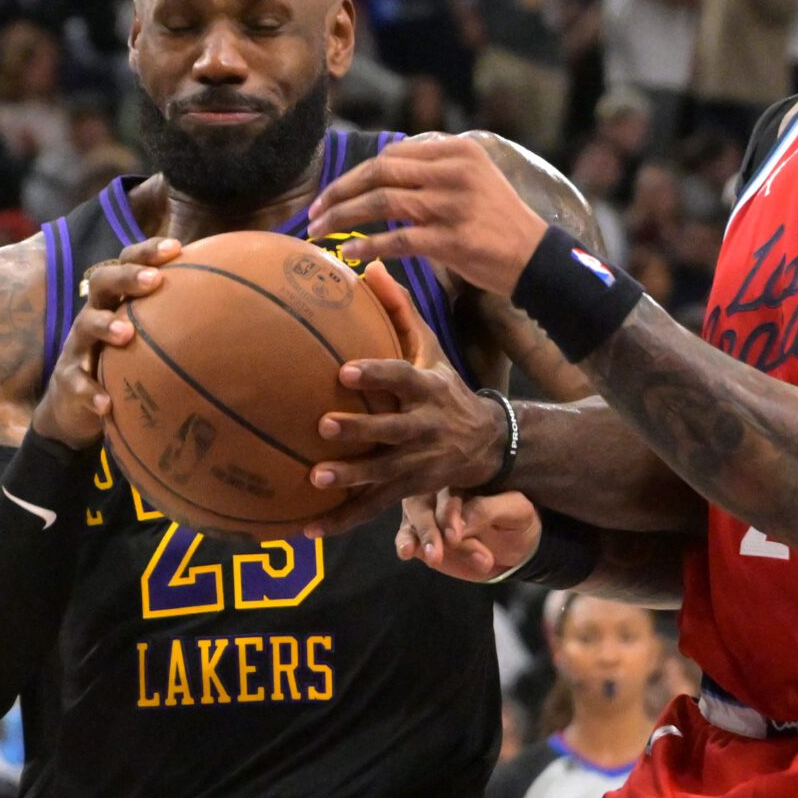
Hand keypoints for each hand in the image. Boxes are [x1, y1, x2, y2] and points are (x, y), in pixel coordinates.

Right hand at [29, 238, 179, 446]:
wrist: (73, 402)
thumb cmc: (120, 361)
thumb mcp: (143, 336)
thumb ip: (174, 320)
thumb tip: (230, 304)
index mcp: (114, 300)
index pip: (126, 263)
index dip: (147, 252)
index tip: (176, 248)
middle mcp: (93, 315)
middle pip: (102, 282)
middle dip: (126, 277)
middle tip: (153, 280)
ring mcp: (78, 346)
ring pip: (85, 326)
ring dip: (105, 326)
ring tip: (127, 334)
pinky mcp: (68, 380)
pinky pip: (77, 383)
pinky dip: (90, 392)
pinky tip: (107, 403)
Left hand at [302, 265, 503, 534]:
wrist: (489, 443)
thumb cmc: (443, 389)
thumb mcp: (430, 351)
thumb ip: (400, 312)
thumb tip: (371, 268)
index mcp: (426, 389)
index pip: (401, 377)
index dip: (376, 373)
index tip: (344, 370)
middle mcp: (424, 427)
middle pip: (392, 430)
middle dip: (361, 430)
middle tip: (324, 426)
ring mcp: (418, 464)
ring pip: (383, 474)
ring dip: (351, 479)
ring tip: (315, 479)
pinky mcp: (408, 491)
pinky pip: (372, 509)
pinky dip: (341, 521)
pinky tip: (308, 529)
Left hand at [303, 135, 547, 294]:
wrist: (535, 257)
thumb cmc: (496, 221)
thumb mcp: (471, 179)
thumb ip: (431, 170)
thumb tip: (379, 172)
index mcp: (457, 150)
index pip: (391, 156)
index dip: (354, 174)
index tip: (331, 193)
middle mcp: (454, 171)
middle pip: (379, 172)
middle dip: (339, 191)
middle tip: (313, 212)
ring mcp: (453, 204)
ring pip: (381, 202)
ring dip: (342, 216)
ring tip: (319, 231)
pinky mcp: (452, 239)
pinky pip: (396, 239)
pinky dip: (366, 244)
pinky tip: (348, 252)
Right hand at [395, 489, 543, 581]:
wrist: (518, 548)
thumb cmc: (517, 520)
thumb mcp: (515, 510)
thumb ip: (487, 510)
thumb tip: (460, 523)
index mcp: (463, 476)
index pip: (447, 487)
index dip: (449, 510)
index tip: (456, 534)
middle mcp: (440, 491)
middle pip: (424, 503)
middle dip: (432, 528)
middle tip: (444, 551)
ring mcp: (429, 513)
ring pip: (416, 520)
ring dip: (423, 539)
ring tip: (434, 558)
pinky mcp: (423, 536)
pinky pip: (407, 536)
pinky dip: (404, 543)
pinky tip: (405, 553)